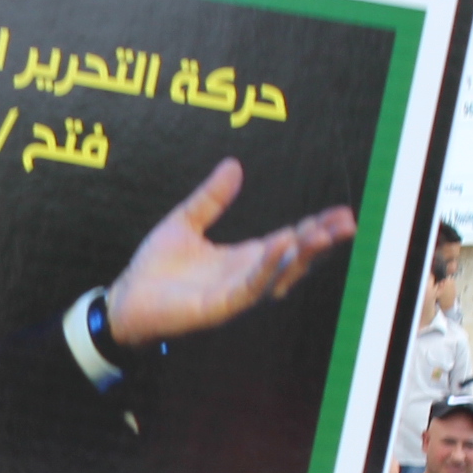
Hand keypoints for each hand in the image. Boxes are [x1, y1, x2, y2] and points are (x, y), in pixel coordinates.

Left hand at [103, 159, 355, 345]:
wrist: (125, 300)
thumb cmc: (154, 270)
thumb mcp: (185, 222)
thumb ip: (212, 198)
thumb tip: (234, 165)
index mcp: (243, 258)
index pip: (289, 240)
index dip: (315, 227)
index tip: (341, 212)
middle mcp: (246, 277)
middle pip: (294, 258)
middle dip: (321, 241)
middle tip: (347, 222)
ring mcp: (236, 294)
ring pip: (279, 274)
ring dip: (303, 254)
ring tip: (323, 232)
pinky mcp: (219, 307)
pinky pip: (250, 286)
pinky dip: (268, 267)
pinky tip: (281, 245)